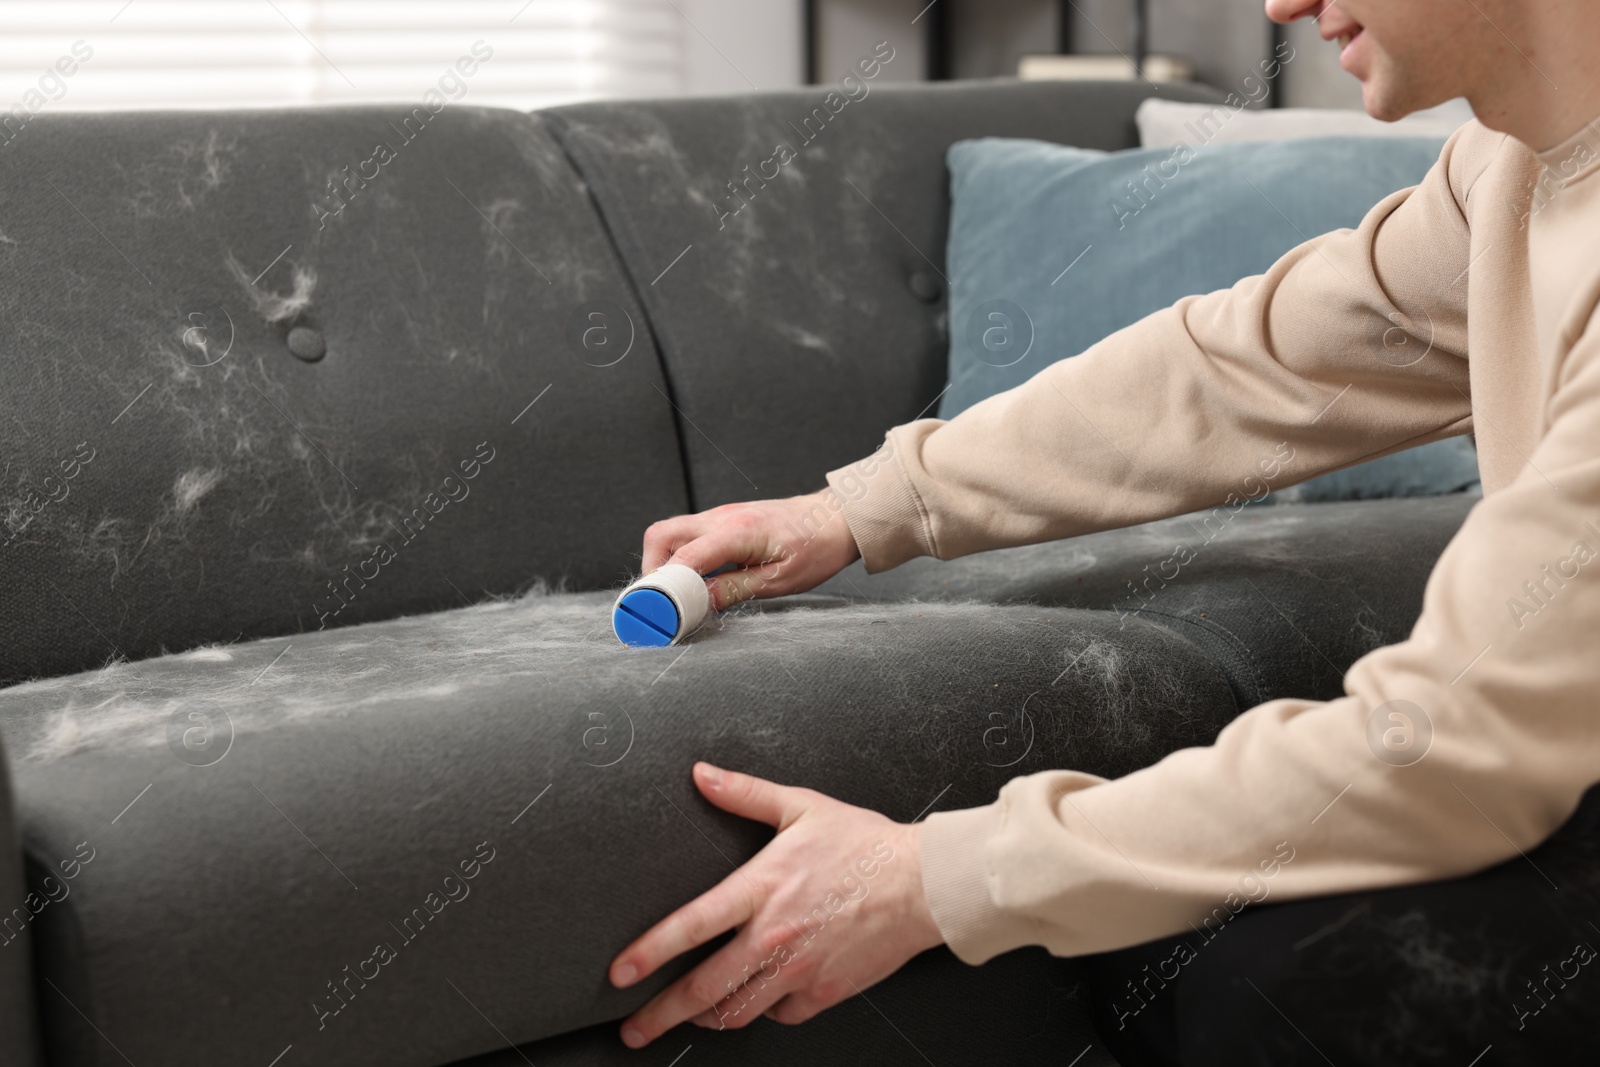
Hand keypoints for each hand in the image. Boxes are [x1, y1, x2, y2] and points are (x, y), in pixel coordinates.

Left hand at [608, 763, 944, 1047]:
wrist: (922, 884)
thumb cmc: (866, 845)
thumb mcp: (801, 806)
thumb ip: (745, 793)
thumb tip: (703, 775)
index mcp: (761, 889)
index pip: (690, 928)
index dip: (648, 954)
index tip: (619, 974)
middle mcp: (773, 936)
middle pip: (702, 989)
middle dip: (660, 1015)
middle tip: (634, 1030)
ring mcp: (798, 970)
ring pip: (737, 1011)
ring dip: (707, 1019)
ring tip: (689, 1019)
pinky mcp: (823, 992)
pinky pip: (779, 1014)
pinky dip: (764, 1010)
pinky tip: (759, 998)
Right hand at [640, 489, 860, 609]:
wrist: (836, 518)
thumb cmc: (817, 546)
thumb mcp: (779, 580)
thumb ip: (734, 590)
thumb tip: (698, 603)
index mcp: (737, 531)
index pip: (682, 557)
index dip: (664, 587)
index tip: (659, 611)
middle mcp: (721, 517)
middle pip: (661, 535)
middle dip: (652, 570)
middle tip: (663, 600)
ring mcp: (720, 515)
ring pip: (671, 533)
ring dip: (666, 563)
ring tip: (682, 593)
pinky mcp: (724, 519)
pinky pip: (690, 535)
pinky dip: (683, 556)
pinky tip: (699, 579)